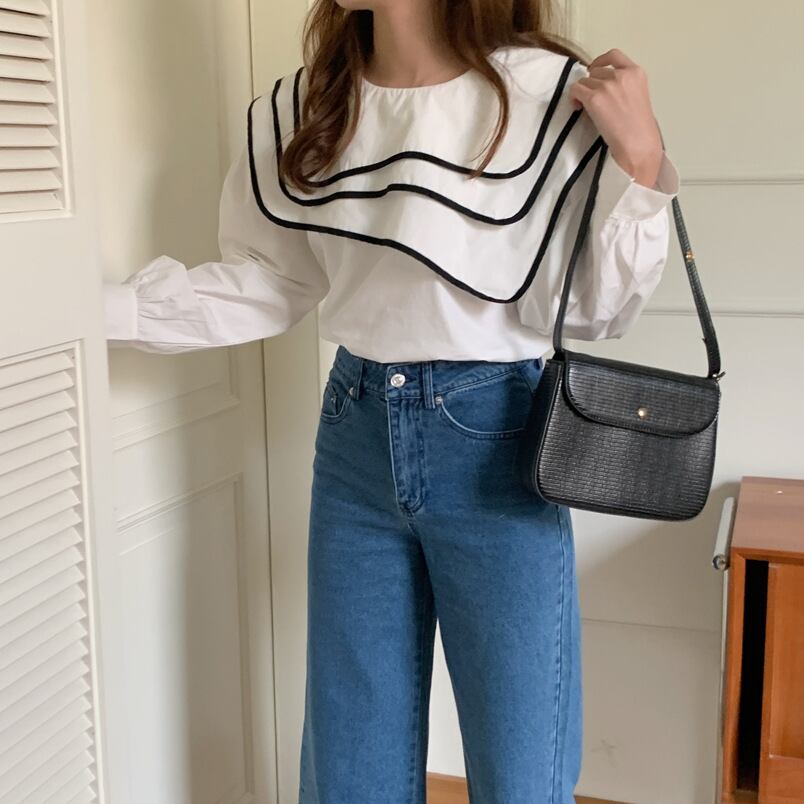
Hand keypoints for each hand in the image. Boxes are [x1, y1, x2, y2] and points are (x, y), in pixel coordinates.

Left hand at [569, 48, 663, 187]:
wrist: (637, 144)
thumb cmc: (639, 128)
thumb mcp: (638, 96)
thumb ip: (624, 86)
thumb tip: (602, 86)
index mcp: (636, 72)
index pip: (614, 56)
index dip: (600, 61)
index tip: (593, 70)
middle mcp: (621, 75)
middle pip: (595, 71)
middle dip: (591, 84)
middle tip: (591, 100)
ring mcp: (607, 85)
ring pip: (584, 81)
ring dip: (582, 92)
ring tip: (586, 107)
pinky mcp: (594, 98)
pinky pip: (575, 90)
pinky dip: (573, 98)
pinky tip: (578, 108)